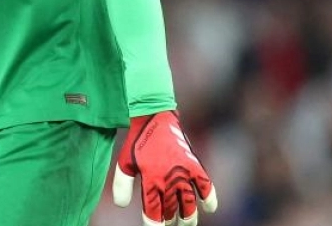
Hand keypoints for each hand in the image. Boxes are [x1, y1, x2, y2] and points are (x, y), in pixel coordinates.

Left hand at [113, 110, 217, 225]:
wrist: (154, 117)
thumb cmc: (138, 141)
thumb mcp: (124, 162)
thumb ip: (121, 184)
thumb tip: (121, 205)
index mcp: (150, 180)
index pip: (153, 213)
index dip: (154, 225)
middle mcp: (168, 180)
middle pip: (171, 211)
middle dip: (170, 220)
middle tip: (169, 222)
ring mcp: (183, 173)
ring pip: (189, 205)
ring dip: (188, 217)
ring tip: (186, 222)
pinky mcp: (195, 165)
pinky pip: (206, 186)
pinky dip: (209, 198)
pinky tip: (209, 208)